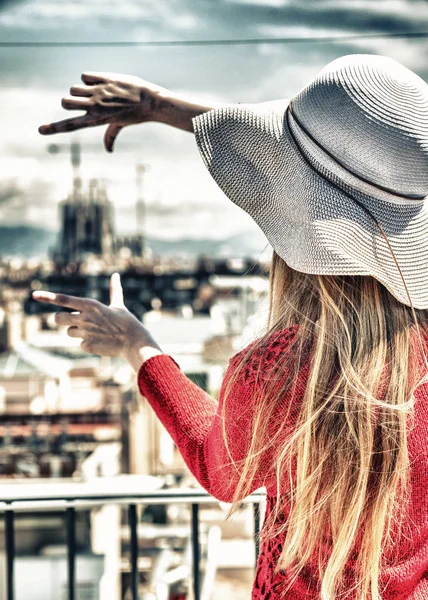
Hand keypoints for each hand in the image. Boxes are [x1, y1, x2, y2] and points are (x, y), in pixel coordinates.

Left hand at [32, 273, 163, 367]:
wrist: (133, 342)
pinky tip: (100, 341)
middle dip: (61, 319)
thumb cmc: (127, 322)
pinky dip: (87, 343)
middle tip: (72, 320)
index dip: (47, 297)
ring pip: (68, 331)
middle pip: (58, 318)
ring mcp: (84, 332)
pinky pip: (79, 343)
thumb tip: (116, 275)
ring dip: (77, 331)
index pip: (63, 299)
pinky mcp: (86, 345)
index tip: (34, 295)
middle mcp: (84, 317)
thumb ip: (114, 290)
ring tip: (94, 331)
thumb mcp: (119, 304)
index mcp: (90, 305)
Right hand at [38, 72, 169, 151]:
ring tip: (96, 92)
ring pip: (74, 88)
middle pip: (65, 101)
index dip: (54, 128)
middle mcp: (95, 106)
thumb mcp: (122, 124)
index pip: (71, 125)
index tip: (41, 130)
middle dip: (68, 101)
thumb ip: (111, 135)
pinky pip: (85, 75)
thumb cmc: (135, 114)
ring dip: (80, 89)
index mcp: (96, 120)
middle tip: (82, 102)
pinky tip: (102, 82)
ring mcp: (99, 92)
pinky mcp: (103, 78)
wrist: (150, 100)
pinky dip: (90, 78)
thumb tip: (109, 150)